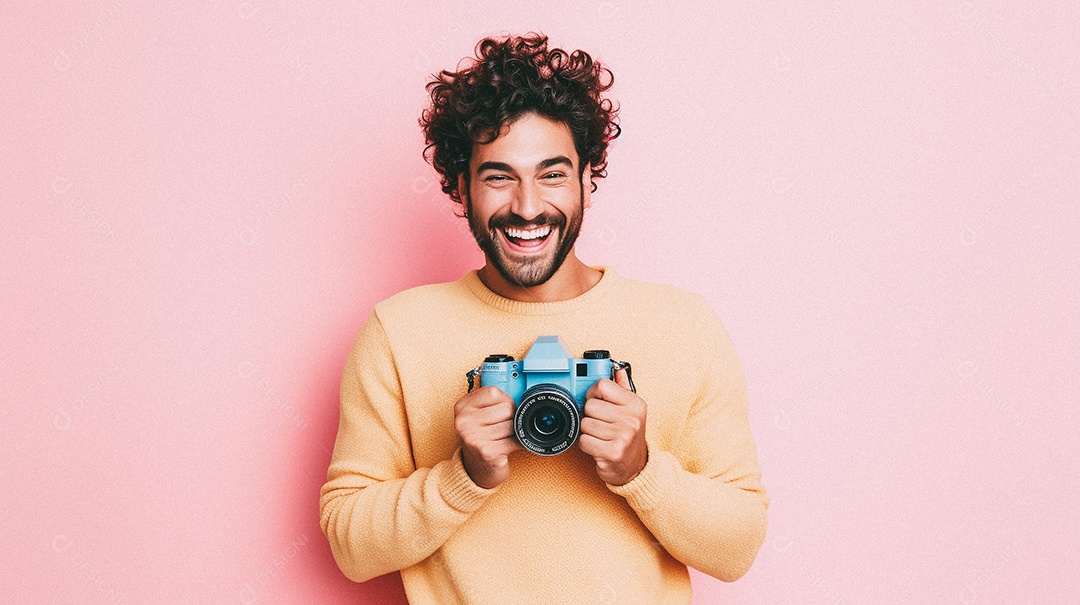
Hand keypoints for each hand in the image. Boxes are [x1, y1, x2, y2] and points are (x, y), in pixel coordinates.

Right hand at [454, 386, 521, 488]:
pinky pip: (514, 441)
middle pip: (507, 407)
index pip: (494, 392)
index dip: (504, 400)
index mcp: (462, 407)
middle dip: (511, 417)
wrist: (475, 469)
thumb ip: (491, 403)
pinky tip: (506, 447)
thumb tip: (519, 398)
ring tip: (502, 438)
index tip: (500, 411)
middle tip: (502, 428)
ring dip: (513, 432)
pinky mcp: (486, 452)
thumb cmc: (480, 439)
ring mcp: (473, 437)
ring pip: (512, 424)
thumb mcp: (477, 415)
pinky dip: (517, 444)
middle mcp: (464, 421)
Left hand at [579, 369, 647, 485]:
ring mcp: (623, 436)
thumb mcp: (631, 410)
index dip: (593, 394)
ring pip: (585, 424)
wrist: (636, 467)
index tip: (598, 402)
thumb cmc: (629, 436)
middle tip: (602, 424)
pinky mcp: (613, 453)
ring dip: (589, 432)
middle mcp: (632, 419)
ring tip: (602, 437)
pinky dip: (587, 445)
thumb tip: (618, 370)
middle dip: (591, 416)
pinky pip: (584, 441)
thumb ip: (622, 389)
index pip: (602, 385)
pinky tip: (599, 447)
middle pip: (590, 406)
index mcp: (635, 404)